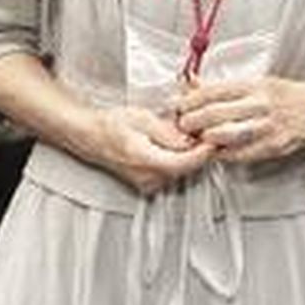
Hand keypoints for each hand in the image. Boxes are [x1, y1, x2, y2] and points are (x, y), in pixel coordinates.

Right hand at [92, 105, 213, 193]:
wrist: (90, 136)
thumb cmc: (111, 125)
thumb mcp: (143, 119)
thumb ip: (169, 133)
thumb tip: (190, 141)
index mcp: (146, 161)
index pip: (187, 162)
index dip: (205, 150)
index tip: (214, 137)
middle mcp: (148, 178)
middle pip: (188, 168)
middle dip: (199, 149)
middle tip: (204, 130)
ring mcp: (149, 184)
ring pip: (182, 170)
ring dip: (190, 154)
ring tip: (188, 134)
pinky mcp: (149, 184)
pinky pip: (172, 172)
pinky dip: (179, 159)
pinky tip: (175, 145)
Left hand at [173, 76, 304, 163]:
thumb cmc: (287, 96)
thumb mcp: (259, 82)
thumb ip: (227, 88)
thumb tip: (193, 86)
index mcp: (255, 85)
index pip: (212, 92)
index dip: (189, 101)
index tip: (179, 106)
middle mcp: (260, 105)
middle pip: (213, 115)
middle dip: (191, 122)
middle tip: (183, 125)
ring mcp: (267, 128)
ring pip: (222, 136)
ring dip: (204, 139)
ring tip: (198, 138)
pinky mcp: (273, 147)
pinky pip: (238, 154)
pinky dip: (223, 154)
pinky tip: (217, 150)